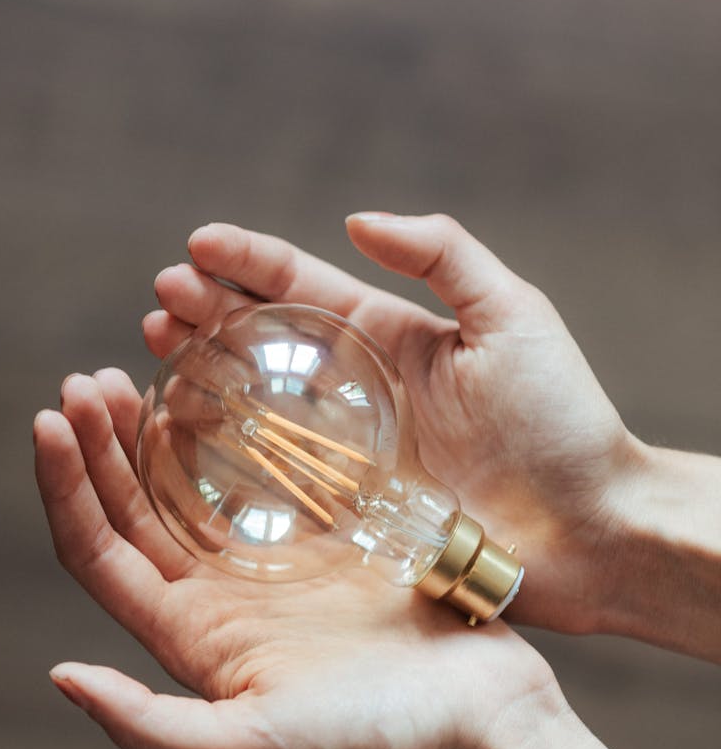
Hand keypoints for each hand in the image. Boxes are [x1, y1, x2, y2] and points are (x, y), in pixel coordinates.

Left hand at [34, 370, 558, 748]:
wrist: (479, 725)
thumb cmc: (373, 744)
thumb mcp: (253, 747)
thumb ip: (150, 723)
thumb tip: (61, 676)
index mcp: (187, 640)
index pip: (98, 553)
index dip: (64, 489)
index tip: (48, 419)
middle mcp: (213, 600)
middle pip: (130, 511)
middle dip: (97, 447)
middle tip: (86, 381)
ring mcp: (266, 568)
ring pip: (187, 488)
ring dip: (151, 433)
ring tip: (133, 374)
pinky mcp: (321, 542)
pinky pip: (260, 477)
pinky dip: (229, 435)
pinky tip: (219, 394)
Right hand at [145, 213, 640, 633]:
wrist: (590, 527)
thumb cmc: (561, 420)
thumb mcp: (513, 316)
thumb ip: (443, 255)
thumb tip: (359, 221)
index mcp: (392, 337)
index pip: (304, 287)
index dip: (247, 262)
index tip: (195, 245)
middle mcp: (360, 388)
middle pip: (265, 340)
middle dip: (209, 312)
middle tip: (160, 298)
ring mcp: (348, 450)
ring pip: (257, 403)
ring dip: (204, 374)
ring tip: (158, 349)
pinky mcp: (346, 509)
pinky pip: (272, 477)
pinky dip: (224, 455)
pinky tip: (184, 434)